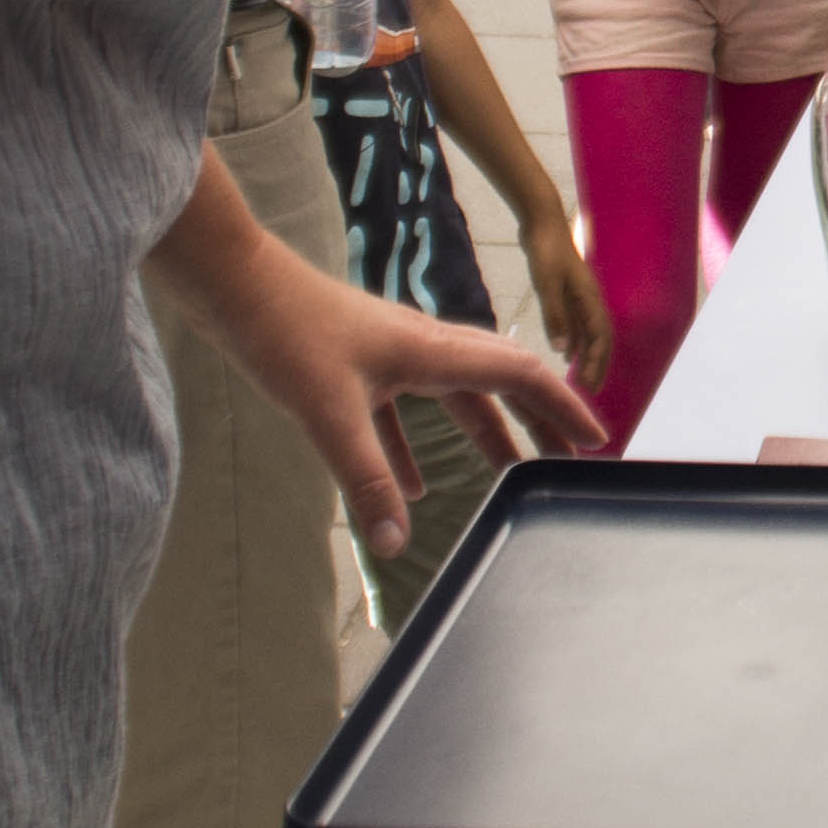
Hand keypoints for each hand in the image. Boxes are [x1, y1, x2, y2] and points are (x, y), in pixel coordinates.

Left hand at [233, 261, 602, 554]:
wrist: (231, 284)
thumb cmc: (283, 331)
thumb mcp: (327, 414)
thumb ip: (366, 479)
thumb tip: (397, 543)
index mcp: (431, 350)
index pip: (519, 376)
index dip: (562, 408)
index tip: (596, 440)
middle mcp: (421, 347)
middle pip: (500, 383)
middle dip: (539, 421)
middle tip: (570, 457)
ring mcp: (388, 353)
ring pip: (455, 396)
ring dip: (486, 433)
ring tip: (508, 473)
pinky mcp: (355, 364)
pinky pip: (402, 411)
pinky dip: (416, 447)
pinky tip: (410, 487)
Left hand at [514, 196, 614, 390]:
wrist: (541, 221)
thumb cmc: (545, 250)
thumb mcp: (547, 285)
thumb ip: (556, 317)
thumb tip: (564, 351)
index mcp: (590, 299)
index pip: (601, 340)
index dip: (597, 365)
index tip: (590, 388)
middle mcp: (590, 300)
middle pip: (601, 340)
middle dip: (597, 365)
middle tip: (589, 391)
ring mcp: (580, 296)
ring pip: (590, 333)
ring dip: (588, 356)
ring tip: (580, 378)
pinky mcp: (568, 291)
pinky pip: (579, 323)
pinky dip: (577, 341)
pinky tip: (567, 353)